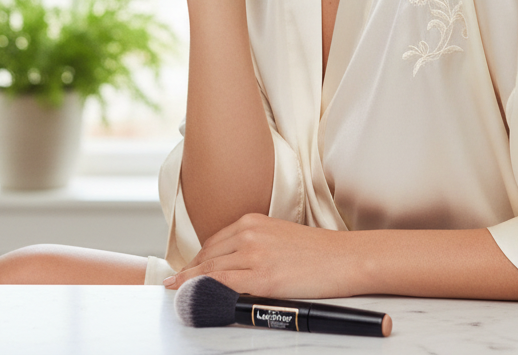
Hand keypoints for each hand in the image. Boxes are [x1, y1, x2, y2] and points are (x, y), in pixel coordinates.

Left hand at [163, 213, 360, 298]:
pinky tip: (189, 296)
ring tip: (175, 293)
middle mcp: (249, 233)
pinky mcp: (262, 277)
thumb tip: (234, 262)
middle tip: (173, 285)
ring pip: (209, 269)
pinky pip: (221, 283)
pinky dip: (201, 290)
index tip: (182, 271)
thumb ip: (255, 244)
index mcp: (253, 221)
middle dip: (188, 272)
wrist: (344, 258)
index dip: (195, 259)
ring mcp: (254, 254)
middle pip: (207, 255)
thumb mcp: (279, 237)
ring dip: (188, 282)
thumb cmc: (317, 252)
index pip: (213, 242)